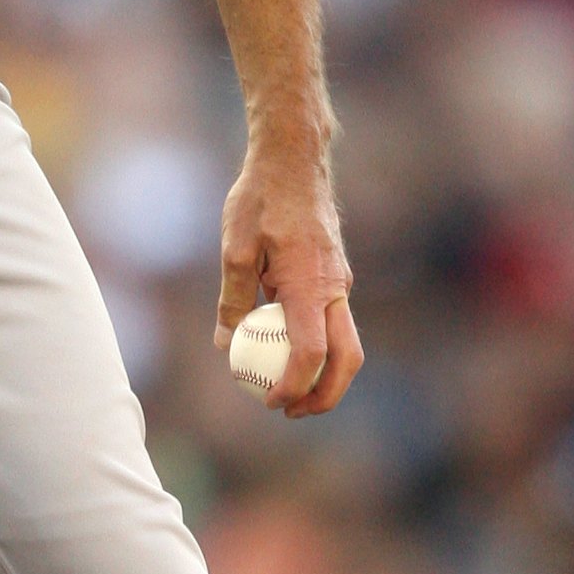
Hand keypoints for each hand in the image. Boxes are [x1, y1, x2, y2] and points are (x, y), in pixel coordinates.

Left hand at [215, 158, 363, 418]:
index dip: (293, 385)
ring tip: (288, 393)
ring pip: (346, 344)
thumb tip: (227, 344)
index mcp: (310, 284)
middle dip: (324, 395)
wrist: (294, 160)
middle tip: (291, 413)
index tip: (270, 402)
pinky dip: (318, 348)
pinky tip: (282, 350)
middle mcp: (334, 288)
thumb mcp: (235, 247)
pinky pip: (334, 323)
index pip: (311, 352)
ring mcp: (339, 283)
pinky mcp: (335, 277)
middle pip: (347, 359)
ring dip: (324, 376)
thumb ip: (233, 297)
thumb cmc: (261, 198)